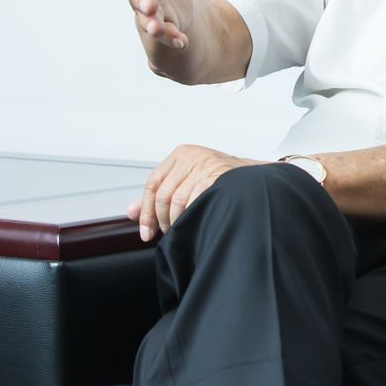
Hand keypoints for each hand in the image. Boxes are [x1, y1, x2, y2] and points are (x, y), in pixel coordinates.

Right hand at [92, 0, 196, 53]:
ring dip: (155, 24)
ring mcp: (154, 13)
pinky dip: (174, 38)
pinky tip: (181, 40)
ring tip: (159, 27)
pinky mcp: (168, 28)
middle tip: (146, 6)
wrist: (176, 1)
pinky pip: (170, 35)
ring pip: (151, 20)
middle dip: (142, 1)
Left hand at [127, 144, 262, 241]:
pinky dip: (191, 214)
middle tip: (167, 231)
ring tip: (182, 227)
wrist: (254, 178)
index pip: (152, 184)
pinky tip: (195, 219)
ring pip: (177, 199)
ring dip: (177, 219)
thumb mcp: (186, 181)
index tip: (146, 231)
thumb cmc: (219, 180)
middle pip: (163, 193)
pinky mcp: (217, 175)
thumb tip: (130, 211)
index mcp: (181, 154)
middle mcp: (192, 156)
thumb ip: (159, 195)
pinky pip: (194, 200)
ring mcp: (205, 164)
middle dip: (161, 218)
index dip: (146, 211)